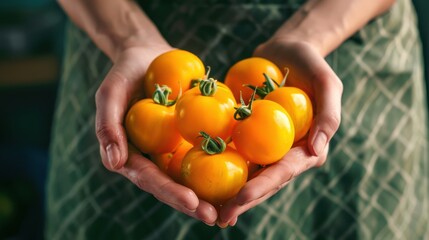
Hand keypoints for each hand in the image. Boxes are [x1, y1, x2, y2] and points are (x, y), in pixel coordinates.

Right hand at [94, 45, 217, 225]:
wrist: (148, 57)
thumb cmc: (126, 73)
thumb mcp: (111, 93)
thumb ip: (107, 125)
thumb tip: (114, 164)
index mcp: (131, 155)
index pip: (149, 178)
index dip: (169, 192)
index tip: (191, 202)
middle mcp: (151, 159)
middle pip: (171, 186)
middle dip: (192, 204)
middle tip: (215, 217)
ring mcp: (170, 151)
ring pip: (190, 178)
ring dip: (208, 196)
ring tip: (230, 211)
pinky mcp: (187, 140)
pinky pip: (204, 156)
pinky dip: (220, 169)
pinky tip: (240, 182)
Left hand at [217, 38, 342, 225]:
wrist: (285, 53)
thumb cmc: (309, 64)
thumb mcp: (327, 82)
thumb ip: (329, 115)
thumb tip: (316, 150)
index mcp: (308, 149)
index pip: (284, 171)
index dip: (263, 186)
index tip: (241, 197)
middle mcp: (288, 154)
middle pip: (265, 182)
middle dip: (243, 201)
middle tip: (221, 218)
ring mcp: (268, 148)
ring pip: (249, 175)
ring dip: (230, 194)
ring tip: (210, 212)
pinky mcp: (251, 138)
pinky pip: (235, 154)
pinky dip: (219, 168)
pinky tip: (201, 182)